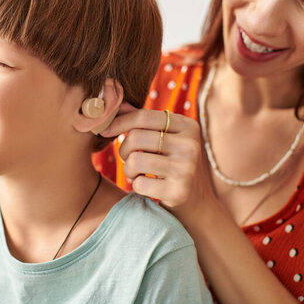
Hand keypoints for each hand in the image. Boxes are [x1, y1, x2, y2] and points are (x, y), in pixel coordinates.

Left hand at [101, 103, 216, 225]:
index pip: (143, 116)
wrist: (198, 203)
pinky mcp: (179, 191)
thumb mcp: (166, 139)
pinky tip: (148, 187)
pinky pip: (139, 183)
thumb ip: (143, 121)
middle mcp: (190, 145)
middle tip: (129, 158)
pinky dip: (137, 186)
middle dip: (124, 150)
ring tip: (138, 173)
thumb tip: (117, 101)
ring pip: (134, 160)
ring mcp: (186, 169)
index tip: (105, 129)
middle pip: (136, 137)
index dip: (119, 122)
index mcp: (188, 126)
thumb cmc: (174, 165)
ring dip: (129, 170)